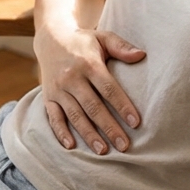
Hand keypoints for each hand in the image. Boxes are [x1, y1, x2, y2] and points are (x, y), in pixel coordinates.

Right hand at [35, 26, 144, 153]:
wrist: (51, 38)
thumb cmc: (83, 41)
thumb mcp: (103, 37)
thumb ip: (121, 46)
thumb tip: (142, 55)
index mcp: (88, 63)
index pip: (108, 88)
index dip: (122, 106)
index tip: (136, 123)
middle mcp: (71, 77)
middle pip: (93, 106)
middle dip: (109, 127)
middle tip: (124, 146)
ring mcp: (58, 89)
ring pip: (74, 115)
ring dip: (88, 134)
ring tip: (103, 151)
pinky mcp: (48, 97)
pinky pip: (53, 117)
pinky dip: (60, 132)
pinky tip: (71, 146)